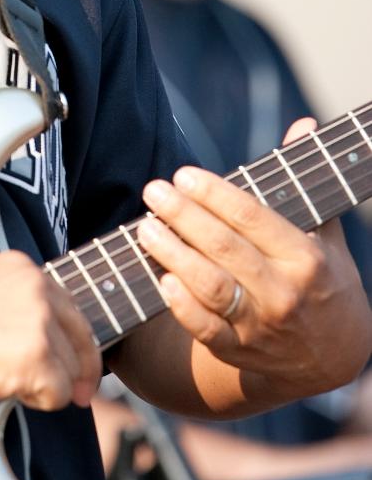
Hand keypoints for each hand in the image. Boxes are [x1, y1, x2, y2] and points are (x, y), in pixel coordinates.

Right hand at [0, 250, 100, 411]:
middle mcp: (38, 288)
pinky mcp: (37, 357)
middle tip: (77, 395)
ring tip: (7, 380)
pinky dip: (39, 402)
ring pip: (71, 370)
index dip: (76, 344)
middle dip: (79, 371)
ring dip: (48, 386)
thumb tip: (44, 340)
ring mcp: (39, 321)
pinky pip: (59, 394)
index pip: (70, 309)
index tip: (79, 366)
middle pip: (81, 339)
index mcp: (24, 269)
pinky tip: (7, 389)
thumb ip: (17, 305)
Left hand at [136, 117, 371, 401]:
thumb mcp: (324, 231)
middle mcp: (283, 292)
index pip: (252, 217)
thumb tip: (302, 124)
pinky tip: (161, 278)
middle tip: (153, 190)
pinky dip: (181, 305)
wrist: (334, 355)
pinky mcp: (239, 350)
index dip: (214, 194)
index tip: (184, 175)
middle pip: (224, 248)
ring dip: (173, 254)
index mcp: (305, 258)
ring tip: (146, 227)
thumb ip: (304, 180)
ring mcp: (260, 325)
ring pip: (210, 286)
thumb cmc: (324, 278)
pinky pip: (205, 329)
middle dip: (183, 216)